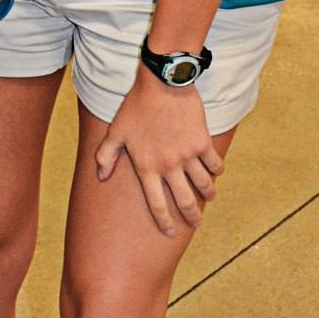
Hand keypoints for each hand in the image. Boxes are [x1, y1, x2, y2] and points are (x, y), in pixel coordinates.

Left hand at [96, 71, 222, 237]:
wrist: (162, 85)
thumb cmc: (136, 107)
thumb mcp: (115, 132)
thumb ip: (105, 156)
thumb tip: (100, 177)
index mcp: (147, 167)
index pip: (156, 203)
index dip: (163, 221)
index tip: (169, 232)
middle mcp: (169, 166)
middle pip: (184, 200)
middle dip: (191, 216)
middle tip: (196, 224)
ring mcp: (188, 155)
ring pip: (203, 184)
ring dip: (208, 194)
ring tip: (210, 198)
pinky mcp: (202, 142)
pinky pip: (214, 163)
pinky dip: (217, 170)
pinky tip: (217, 173)